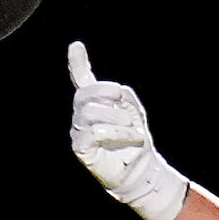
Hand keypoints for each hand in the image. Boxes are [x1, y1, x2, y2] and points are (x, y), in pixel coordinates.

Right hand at [67, 42, 188, 219]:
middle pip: (87, 94)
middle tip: (128, 110)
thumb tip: (114, 91)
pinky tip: (133, 138)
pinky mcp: (81, 148)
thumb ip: (123, 96)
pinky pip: (96, 132)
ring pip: (92, 112)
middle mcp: (82, 116)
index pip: (83, 81)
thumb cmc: (136, 144)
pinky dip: (118, 133)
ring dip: (120, 119)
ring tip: (134, 131)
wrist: (142, 173)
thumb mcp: (133, 113)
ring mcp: (78, 132)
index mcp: (95, 105)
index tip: (76, 46)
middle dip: (109, 96)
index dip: (78, 63)